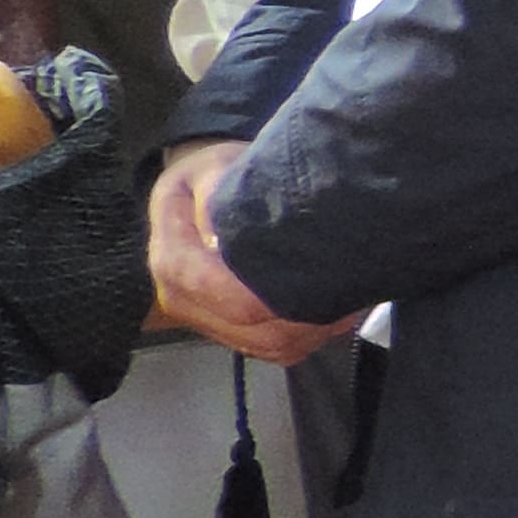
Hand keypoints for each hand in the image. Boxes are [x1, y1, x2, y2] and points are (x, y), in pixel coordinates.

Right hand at [148, 143, 349, 363]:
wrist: (208, 197)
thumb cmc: (215, 178)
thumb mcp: (213, 167)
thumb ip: (220, 188)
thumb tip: (226, 218)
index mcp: (170, 259)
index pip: (210, 286)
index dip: (257, 287)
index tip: (308, 271)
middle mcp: (182, 300)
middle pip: (248, 325)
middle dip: (299, 308)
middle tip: (344, 281)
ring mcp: (209, 324)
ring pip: (269, 344)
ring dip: (314, 325)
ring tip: (347, 291)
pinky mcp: (236, 336)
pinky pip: (280, 350)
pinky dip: (314, 335)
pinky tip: (336, 305)